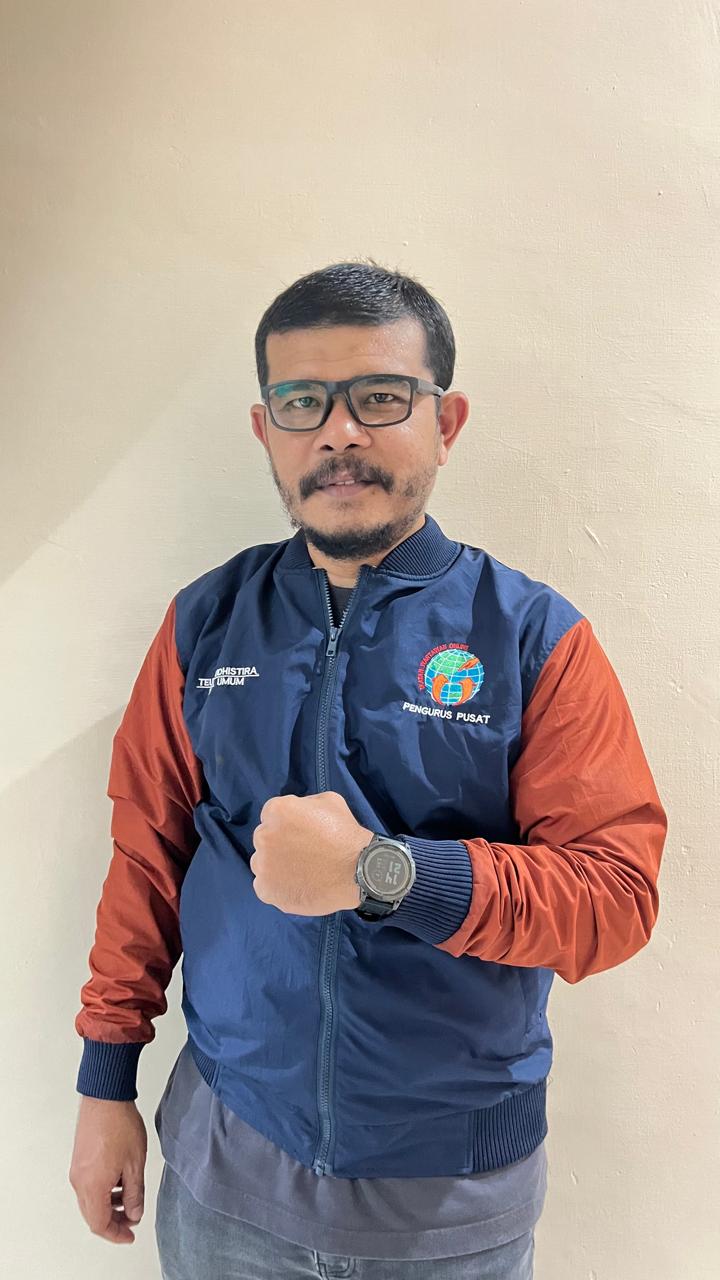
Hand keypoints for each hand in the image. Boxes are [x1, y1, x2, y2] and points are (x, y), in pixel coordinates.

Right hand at [68, 1095, 146, 1243]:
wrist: (105, 1097)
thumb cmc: (119, 1124)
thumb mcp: (135, 1164)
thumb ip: (135, 1193)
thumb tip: (134, 1213)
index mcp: (93, 1186)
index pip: (100, 1224)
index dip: (116, 1234)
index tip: (130, 1235)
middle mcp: (80, 1181)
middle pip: (93, 1215)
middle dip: (113, 1221)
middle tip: (131, 1220)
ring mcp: (77, 1169)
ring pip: (90, 1200)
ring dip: (109, 1206)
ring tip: (129, 1200)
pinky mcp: (79, 1159)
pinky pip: (88, 1186)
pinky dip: (103, 1191)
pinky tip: (119, 1182)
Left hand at [249, 791, 372, 915]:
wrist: (357, 873)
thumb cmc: (345, 835)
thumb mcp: (330, 801)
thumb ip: (306, 803)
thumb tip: (298, 811)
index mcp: (277, 811)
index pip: (271, 814)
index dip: (288, 822)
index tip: (301, 832)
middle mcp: (264, 836)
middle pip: (265, 838)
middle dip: (279, 842)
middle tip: (303, 852)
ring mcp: (263, 865)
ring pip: (262, 862)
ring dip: (275, 864)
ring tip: (301, 871)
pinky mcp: (266, 890)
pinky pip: (264, 885)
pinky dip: (277, 886)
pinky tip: (297, 885)